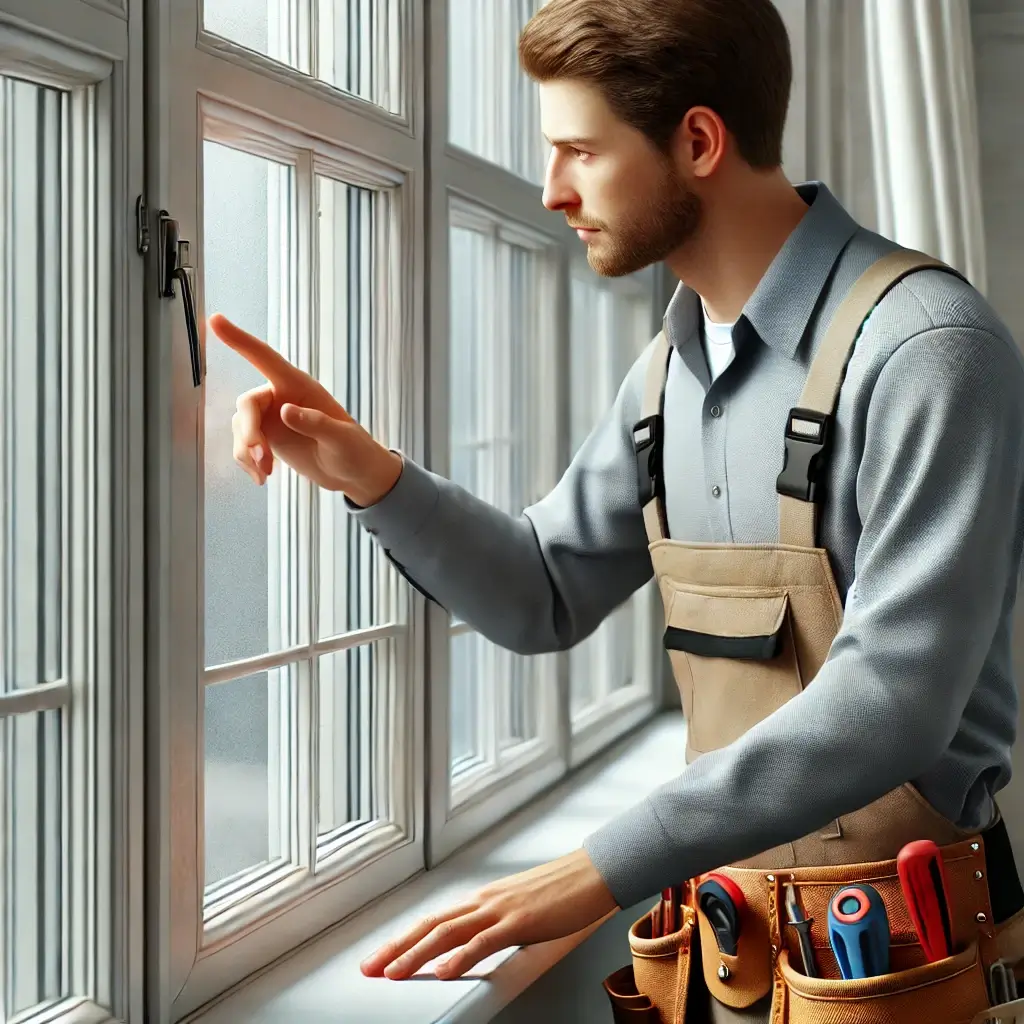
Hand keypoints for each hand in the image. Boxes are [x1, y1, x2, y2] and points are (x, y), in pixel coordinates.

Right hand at [208, 313, 402, 506]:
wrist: (354, 474)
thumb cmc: (355, 451)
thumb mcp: (342, 439)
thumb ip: (316, 423)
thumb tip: (284, 410)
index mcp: (299, 386)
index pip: (264, 358)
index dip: (239, 339)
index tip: (215, 319)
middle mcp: (280, 396)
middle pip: (247, 404)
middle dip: (248, 431)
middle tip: (259, 457)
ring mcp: (271, 418)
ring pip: (241, 427)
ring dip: (246, 452)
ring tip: (265, 474)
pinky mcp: (267, 438)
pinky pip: (243, 446)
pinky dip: (246, 463)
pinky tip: (262, 478)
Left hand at [359, 849, 618, 980]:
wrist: (592, 871)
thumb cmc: (561, 890)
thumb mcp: (520, 908)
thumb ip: (497, 926)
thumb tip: (477, 946)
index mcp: (483, 900)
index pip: (433, 920)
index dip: (403, 939)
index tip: (380, 958)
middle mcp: (484, 901)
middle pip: (430, 924)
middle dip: (396, 948)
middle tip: (369, 968)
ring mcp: (501, 909)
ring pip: (448, 932)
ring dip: (416, 954)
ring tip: (394, 974)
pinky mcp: (520, 920)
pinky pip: (484, 941)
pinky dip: (460, 956)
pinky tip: (444, 970)